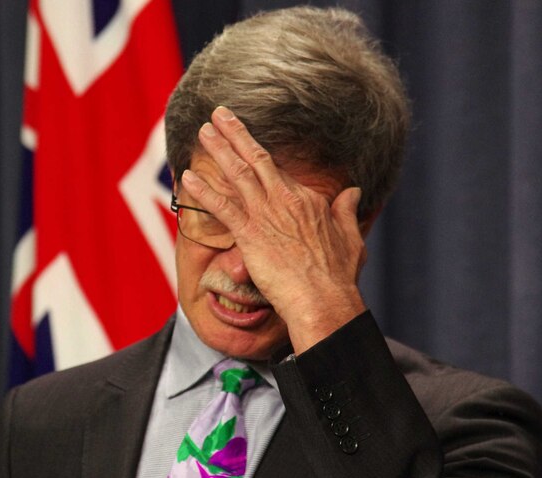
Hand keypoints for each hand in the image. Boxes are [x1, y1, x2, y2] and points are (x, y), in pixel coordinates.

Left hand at [181, 106, 368, 353]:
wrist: (324, 300)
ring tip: (203, 131)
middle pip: (256, 158)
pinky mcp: (250, 234)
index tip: (245, 142)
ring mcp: (267, 214)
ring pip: (238, 173)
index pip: (278, 171)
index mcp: (308, 199)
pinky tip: (187, 177)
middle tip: (218, 114)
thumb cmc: (338, 277)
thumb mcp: (351, 237)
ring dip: (218, 150)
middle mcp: (286, 199)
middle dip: (235, 133)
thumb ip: (348, 211)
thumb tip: (354, 192)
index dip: (258, 153)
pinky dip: (203, 191)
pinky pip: (222, 207)